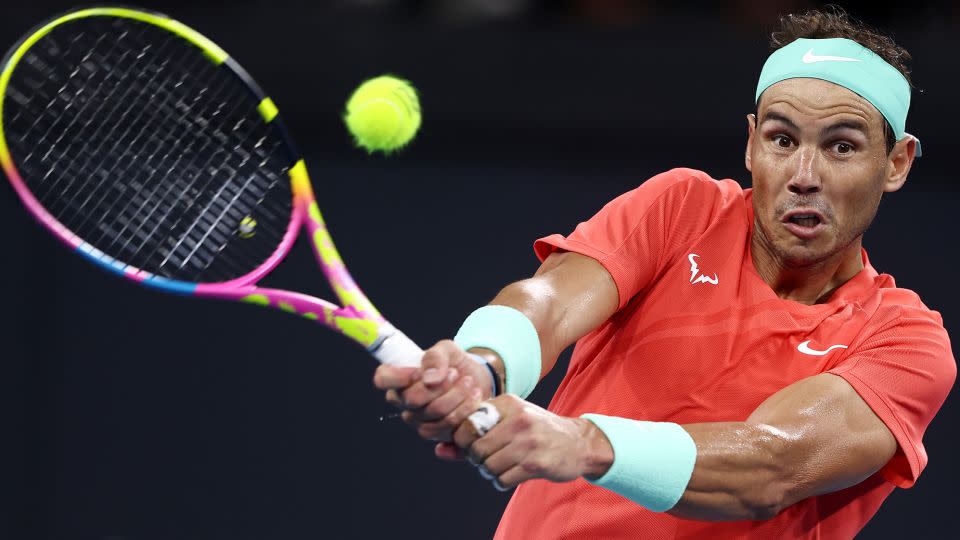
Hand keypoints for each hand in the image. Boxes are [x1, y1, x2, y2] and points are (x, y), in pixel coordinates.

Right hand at [373, 340, 495, 441]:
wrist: (478, 380)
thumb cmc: (455, 363)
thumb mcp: (447, 350)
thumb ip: (435, 357)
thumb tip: (430, 378)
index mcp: (399, 379)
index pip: (383, 379)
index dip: (400, 376)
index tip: (421, 370)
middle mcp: (404, 403)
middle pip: (413, 400)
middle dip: (440, 386)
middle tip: (456, 373)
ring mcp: (419, 421)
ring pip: (434, 414)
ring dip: (457, 396)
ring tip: (469, 383)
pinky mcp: (438, 434)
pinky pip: (448, 427)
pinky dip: (466, 410)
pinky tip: (473, 397)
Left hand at [448, 395, 612, 490]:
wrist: (578, 443)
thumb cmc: (537, 432)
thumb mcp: (508, 422)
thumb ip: (474, 434)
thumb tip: (439, 450)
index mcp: (508, 403)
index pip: (467, 424)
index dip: (464, 441)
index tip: (473, 445)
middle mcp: (517, 419)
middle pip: (476, 448)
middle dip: (477, 459)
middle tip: (488, 459)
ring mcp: (527, 441)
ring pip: (487, 466)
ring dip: (490, 472)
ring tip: (503, 466)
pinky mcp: (535, 463)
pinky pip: (502, 479)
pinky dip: (502, 481)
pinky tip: (513, 474)